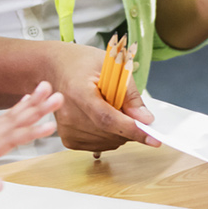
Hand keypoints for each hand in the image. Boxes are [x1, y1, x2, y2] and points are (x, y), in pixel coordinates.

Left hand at [0, 81, 63, 208]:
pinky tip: (26, 100)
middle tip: (57, 96)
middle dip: (37, 109)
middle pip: (14, 122)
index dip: (30, 133)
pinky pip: (4, 119)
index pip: (9, 140)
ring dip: (30, 103)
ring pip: (10, 116)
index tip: (50, 126)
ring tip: (47, 88)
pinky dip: (17, 107)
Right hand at [40, 41, 160, 153]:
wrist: (53, 69)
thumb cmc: (82, 63)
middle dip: (130, 127)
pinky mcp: (68, 139)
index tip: (154, 139)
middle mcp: (69, 115)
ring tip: (111, 108)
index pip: (107, 119)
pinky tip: (104, 118)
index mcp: (78, 92)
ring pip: (108, 143)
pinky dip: (110, 136)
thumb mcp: (111, 66)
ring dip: (120, 132)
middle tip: (131, 109)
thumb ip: (129, 94)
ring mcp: (67, 130)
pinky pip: (99, 145)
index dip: (132, 129)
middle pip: (110, 134)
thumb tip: (145, 119)